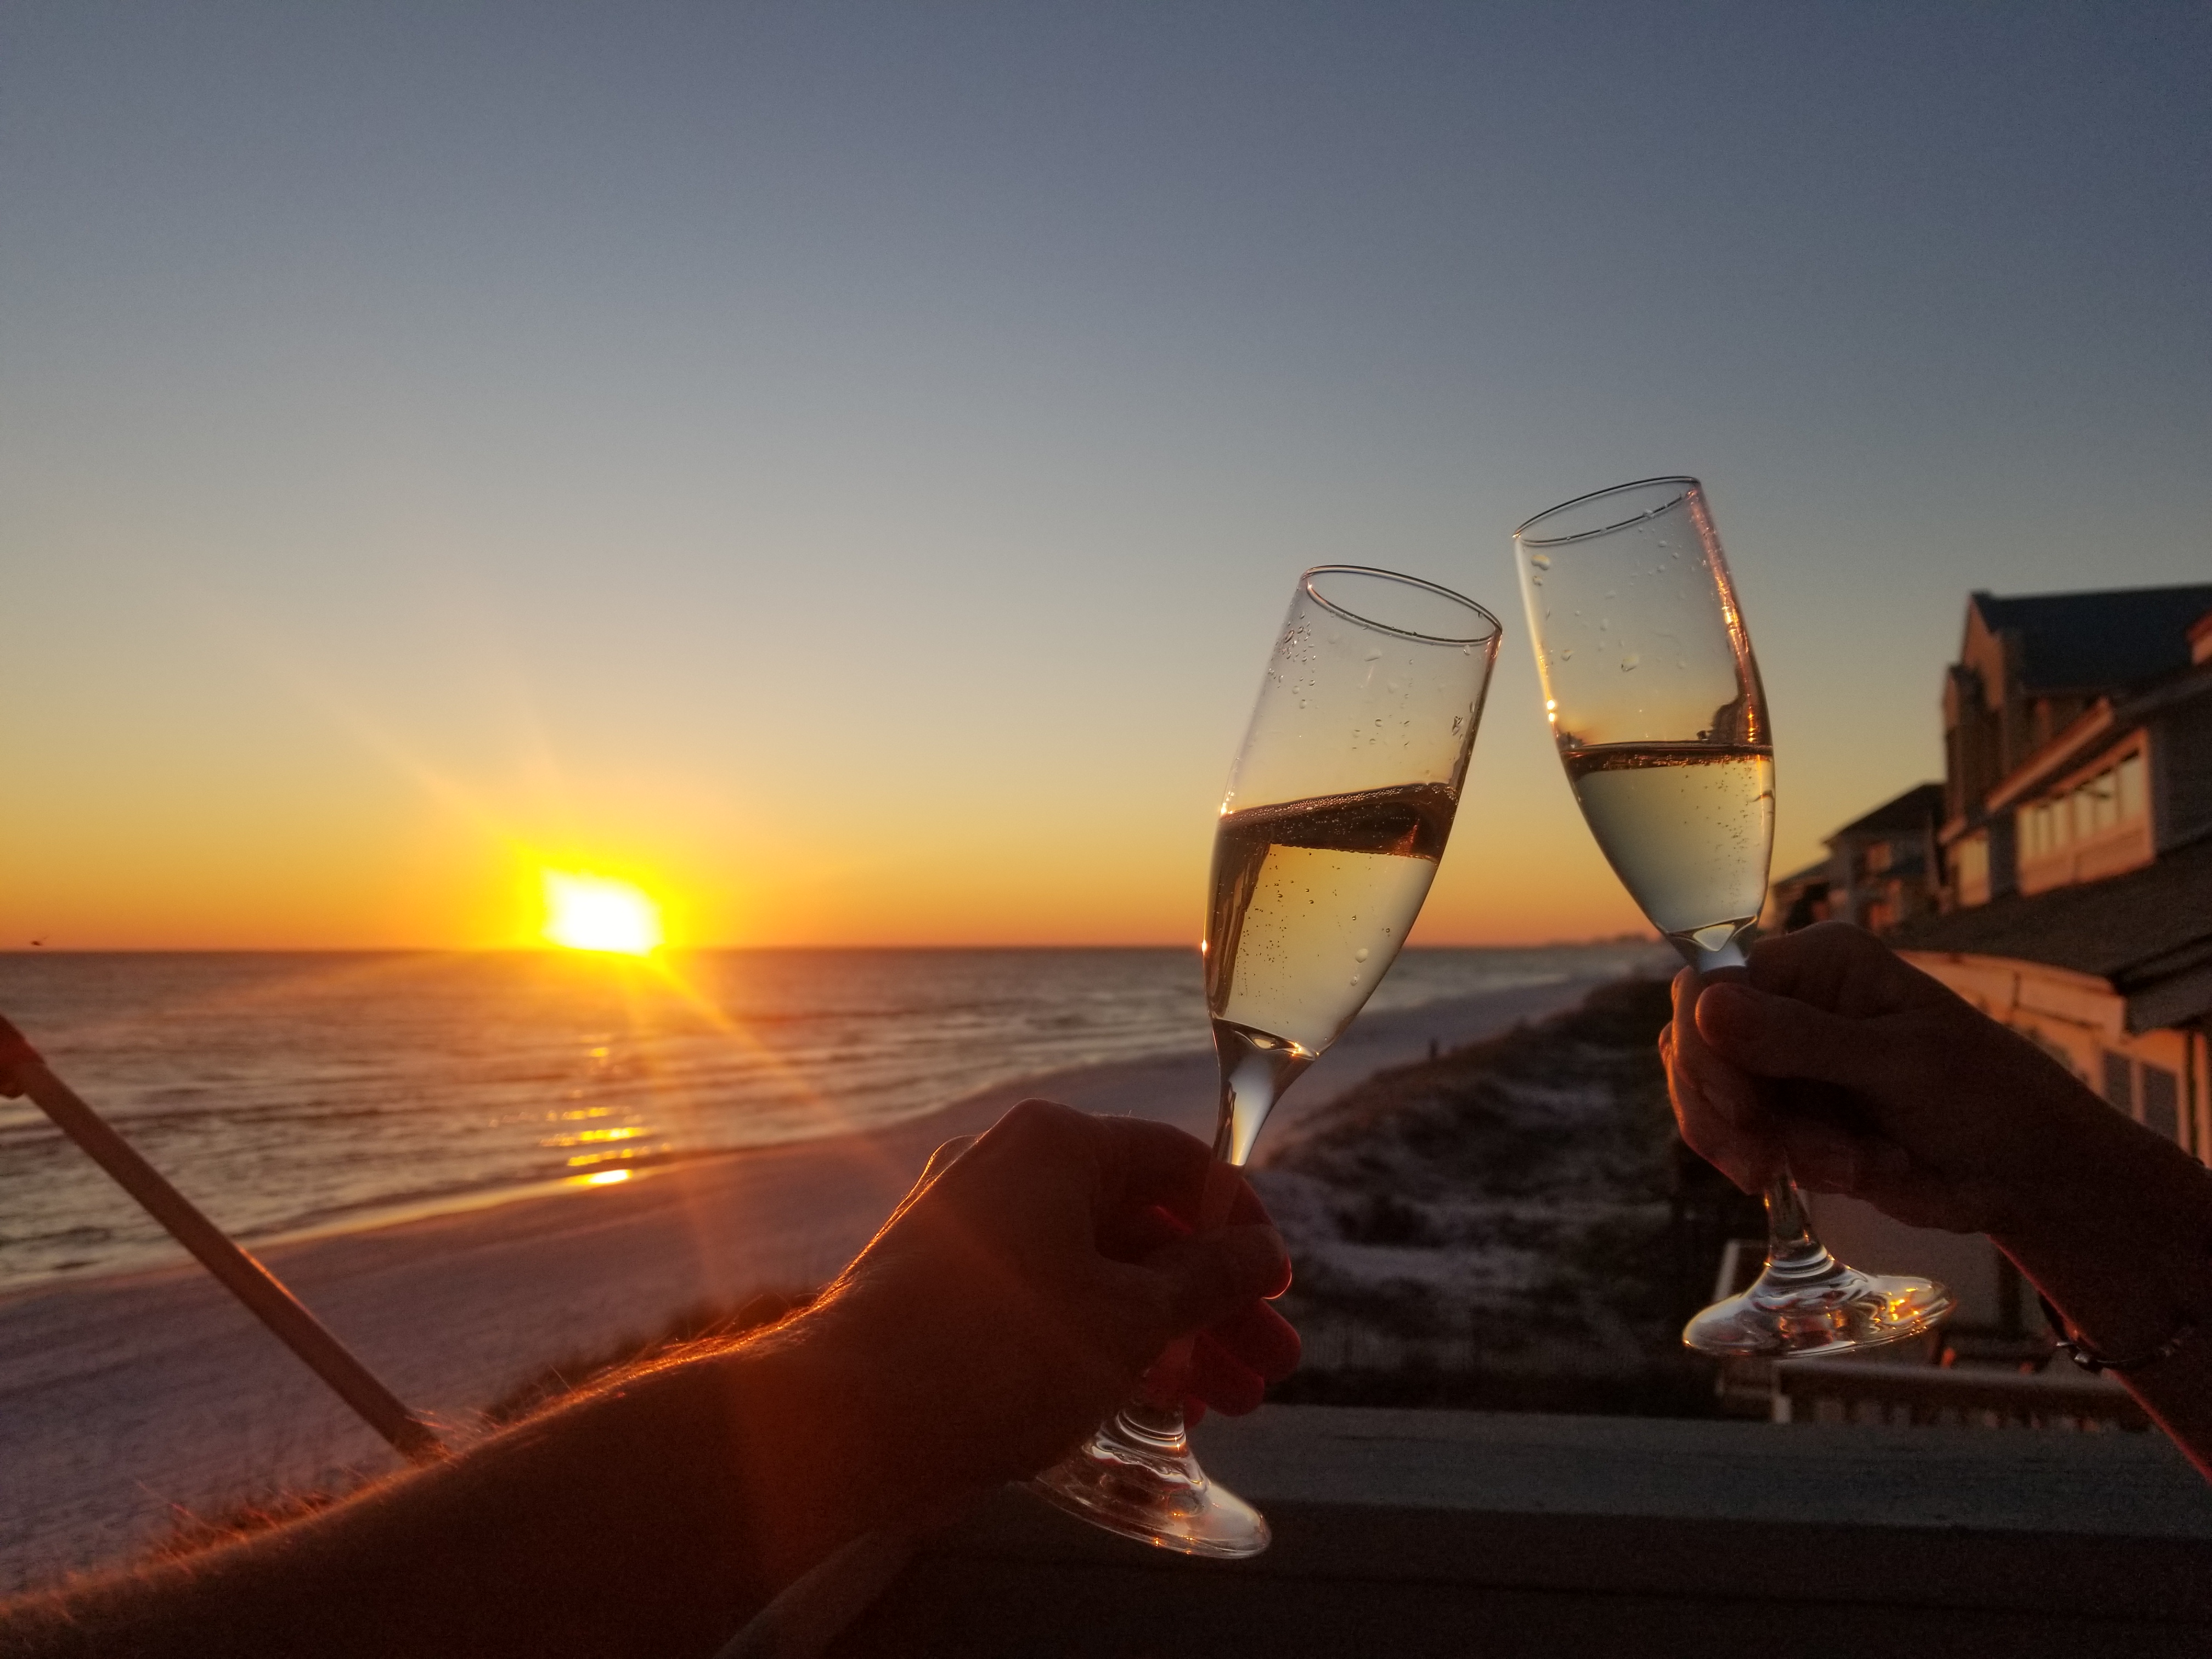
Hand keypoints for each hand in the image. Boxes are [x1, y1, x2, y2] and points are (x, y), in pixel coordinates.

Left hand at [802, 1099, 1297, 1493]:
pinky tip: (1150, 1406)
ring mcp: (968, 1230)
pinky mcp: (941, 1290)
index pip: (1179, 1164)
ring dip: (1167, 1334)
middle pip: (1140, 1226)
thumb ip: (1209, 1281)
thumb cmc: (1000, 1352)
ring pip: (1095, 1272)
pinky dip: (1102, 1343)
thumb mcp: (1132, 1317)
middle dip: (1212, 1303)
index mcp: (1057, 1145)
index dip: (1243, 1228)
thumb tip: (1261, 1255)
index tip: (1279, 1292)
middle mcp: (1007, 1169)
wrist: (843, 1419)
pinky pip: (1046, 1302)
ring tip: (1226, 1406)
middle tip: (1269, 1369)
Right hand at [1658, 921, 2151, 1239]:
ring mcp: (1782, 1065)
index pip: (1709, 988)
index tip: (1741, 1110)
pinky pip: (1744, 1145)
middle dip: (1734, 1116)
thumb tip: (1706, 1007)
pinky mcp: (1787, 1119)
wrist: (2027, 1172)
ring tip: (1853, 1167)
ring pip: (1713, 1106)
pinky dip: (1790, 1169)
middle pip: (1693, 1051)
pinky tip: (1859, 1171)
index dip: (1705, 1050)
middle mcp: (1787, 1006)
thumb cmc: (1986, 1095)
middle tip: (1779, 1163)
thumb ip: (1801, 1038)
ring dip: (1773, 1150)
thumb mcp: (1900, 1063)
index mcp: (1815, 965)